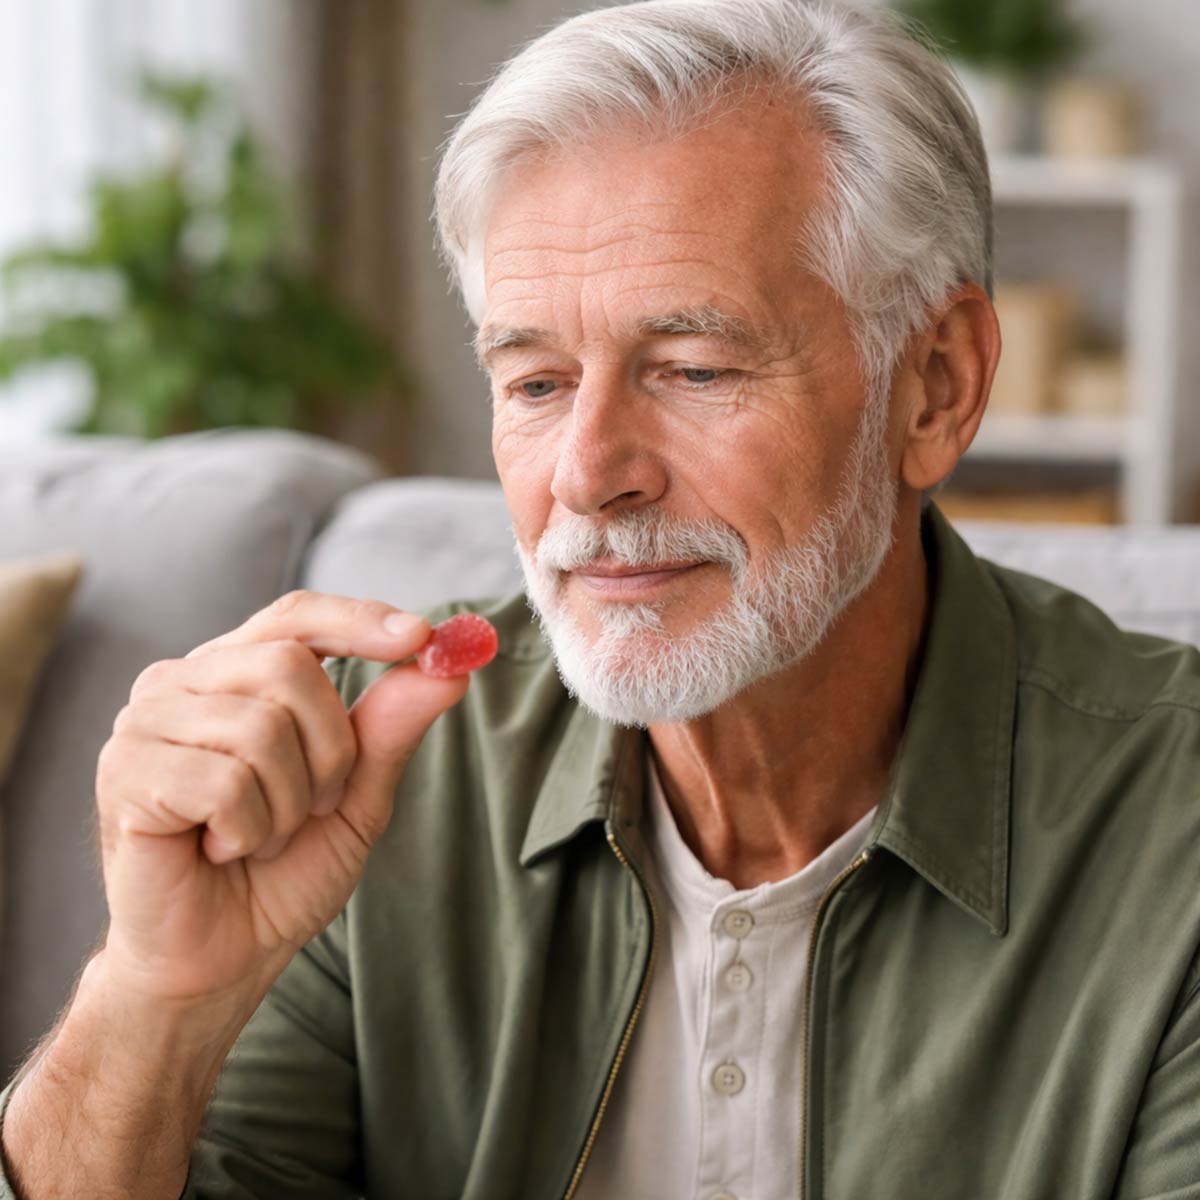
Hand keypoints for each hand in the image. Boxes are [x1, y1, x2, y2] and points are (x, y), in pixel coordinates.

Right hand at [94, 590, 469, 1002]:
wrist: (221, 958)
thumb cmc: (284, 870)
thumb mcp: (357, 794)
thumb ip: (392, 727)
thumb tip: (447, 668)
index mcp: (236, 673)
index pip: (298, 616)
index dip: (359, 621)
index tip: (422, 638)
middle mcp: (183, 682)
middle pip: (290, 665)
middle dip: (330, 750)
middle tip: (314, 806)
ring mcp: (146, 722)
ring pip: (262, 728)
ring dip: (288, 803)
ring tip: (260, 835)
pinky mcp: (125, 772)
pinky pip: (225, 783)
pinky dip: (248, 831)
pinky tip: (220, 850)